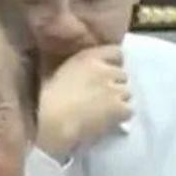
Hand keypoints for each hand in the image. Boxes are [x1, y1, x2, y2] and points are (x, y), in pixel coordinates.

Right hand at [36, 45, 131, 160]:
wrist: (52, 124)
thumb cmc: (47, 102)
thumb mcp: (56, 73)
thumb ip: (74, 68)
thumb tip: (80, 73)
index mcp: (88, 57)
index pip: (116, 52)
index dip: (114, 65)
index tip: (107, 76)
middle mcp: (104, 69)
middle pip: (123, 76)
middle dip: (115, 86)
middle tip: (102, 99)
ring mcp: (113, 89)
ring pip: (127, 94)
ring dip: (119, 102)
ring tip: (104, 112)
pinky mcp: (119, 108)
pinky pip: (128, 111)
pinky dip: (121, 117)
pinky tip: (107, 122)